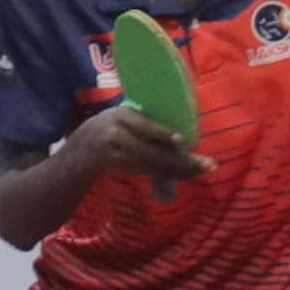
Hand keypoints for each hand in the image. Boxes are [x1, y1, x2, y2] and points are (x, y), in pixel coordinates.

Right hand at [85, 99, 206, 185]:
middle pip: (152, 151)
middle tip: (208, 164)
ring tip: (203, 169)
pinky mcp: (118, 166)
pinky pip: (148, 171)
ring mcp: (116, 152)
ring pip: (152, 164)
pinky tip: (186, 174)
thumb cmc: (112, 127)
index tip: (182, 141)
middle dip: (182, 160)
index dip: (162, 134)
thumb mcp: (123, 117)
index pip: (144, 126)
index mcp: (122, 115)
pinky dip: (169, 173)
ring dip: (180, 169)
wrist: (82, 148)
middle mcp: (117, 133)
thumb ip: (144, 122)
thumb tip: (180, 133)